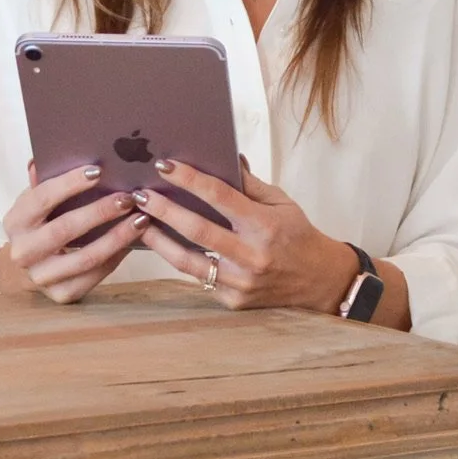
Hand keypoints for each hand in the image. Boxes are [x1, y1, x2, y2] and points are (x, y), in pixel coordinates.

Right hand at [0, 162, 147, 303]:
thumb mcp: (36, 199)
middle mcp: (23, 252)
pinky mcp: (61, 295)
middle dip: (100, 211)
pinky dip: (116, 257)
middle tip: (128, 197)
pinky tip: (133, 241)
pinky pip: (94, 276)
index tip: (98, 171)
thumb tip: (43, 159)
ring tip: (141, 219)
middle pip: (65, 229)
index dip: (69, 184)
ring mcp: (41, 277)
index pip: (42, 198)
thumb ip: (43, 179)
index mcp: (16, 221)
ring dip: (117, 237)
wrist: (29, 265)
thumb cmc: (40, 221)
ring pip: (84, 258)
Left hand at [132, 157, 357, 313]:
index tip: (165, 166)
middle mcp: (251, 256)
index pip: (220, 196)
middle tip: (140, 194)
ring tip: (138, 222)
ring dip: (159, 240)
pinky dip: (179, 261)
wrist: (319, 282)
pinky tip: (162, 246)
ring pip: (189, 261)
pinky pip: (199, 278)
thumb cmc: (298, 235)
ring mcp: (240, 283)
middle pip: (197, 230)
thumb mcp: (281, 202)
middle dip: (164, 210)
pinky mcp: (232, 301)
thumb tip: (224, 157)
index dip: (190, 180)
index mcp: (264, 225)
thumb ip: (249, 184)